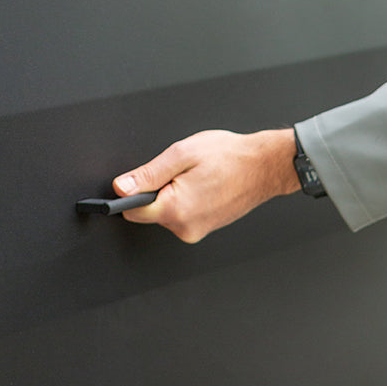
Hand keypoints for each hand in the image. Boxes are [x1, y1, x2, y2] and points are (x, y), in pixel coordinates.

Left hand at [112, 128, 299, 242]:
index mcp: (176, 209)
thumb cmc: (229, 156)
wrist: (264, 166)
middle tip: (179, 172)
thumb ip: (148, 174)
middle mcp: (185, 227)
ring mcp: (196, 231)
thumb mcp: (182, 154)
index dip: (128, 193)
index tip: (133, 183)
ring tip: (196, 177)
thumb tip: (121, 187)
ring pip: (165, 214)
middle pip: (149, 212)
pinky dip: (185, 200)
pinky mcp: (204, 229)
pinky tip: (202, 185)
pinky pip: (181, 216)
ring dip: (172, 195)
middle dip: (156, 191)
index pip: (132, 211)